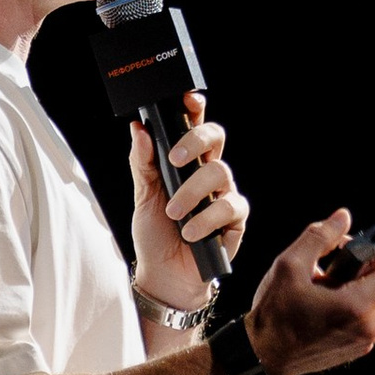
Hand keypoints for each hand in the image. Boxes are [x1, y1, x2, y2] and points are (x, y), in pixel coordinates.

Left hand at [130, 92, 248, 310]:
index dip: (195, 109)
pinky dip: (207, 218)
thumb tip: (138, 128)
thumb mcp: (142, 196)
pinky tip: (191, 231)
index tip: (188, 99)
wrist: (164, 276)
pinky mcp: (236, 219)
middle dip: (196, 140)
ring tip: (173, 212)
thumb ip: (142, 162)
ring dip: (192, 191)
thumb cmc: (155, 234)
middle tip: (173, 160)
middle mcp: (208, 173)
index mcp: (186, 162)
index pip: (195, 126)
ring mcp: (224, 194)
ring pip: (220, 172)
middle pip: (216, 137)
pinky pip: (230, 206)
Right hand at [245, 206, 374, 374]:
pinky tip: (357, 273)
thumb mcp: (289, 266)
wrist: (263, 357)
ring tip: (371, 247)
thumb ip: (319, 237)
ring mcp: (367, 338)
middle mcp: (369, 326)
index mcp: (356, 307)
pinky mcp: (360, 343)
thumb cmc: (274, 315)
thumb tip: (343, 218)